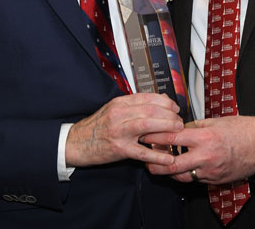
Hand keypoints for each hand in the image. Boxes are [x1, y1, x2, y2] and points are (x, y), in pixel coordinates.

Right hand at [65, 93, 183, 167]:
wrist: (76, 143)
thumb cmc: (97, 126)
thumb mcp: (114, 109)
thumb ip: (134, 105)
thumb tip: (159, 101)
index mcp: (119, 103)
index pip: (147, 97)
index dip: (165, 101)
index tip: (174, 107)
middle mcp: (119, 114)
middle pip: (150, 110)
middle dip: (169, 114)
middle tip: (179, 120)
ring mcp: (119, 132)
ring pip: (147, 125)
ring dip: (166, 127)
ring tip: (177, 130)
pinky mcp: (119, 149)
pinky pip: (141, 151)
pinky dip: (157, 154)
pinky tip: (168, 158)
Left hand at [142, 114, 254, 184]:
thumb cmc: (244, 129)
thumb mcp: (215, 121)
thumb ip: (194, 126)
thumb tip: (178, 128)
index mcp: (205, 138)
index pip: (172, 138)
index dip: (155, 136)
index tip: (145, 133)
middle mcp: (206, 157)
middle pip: (171, 165)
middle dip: (154, 162)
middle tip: (145, 156)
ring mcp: (211, 171)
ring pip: (181, 176)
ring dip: (169, 169)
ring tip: (162, 161)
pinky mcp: (216, 180)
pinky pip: (195, 178)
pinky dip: (186, 172)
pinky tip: (183, 165)